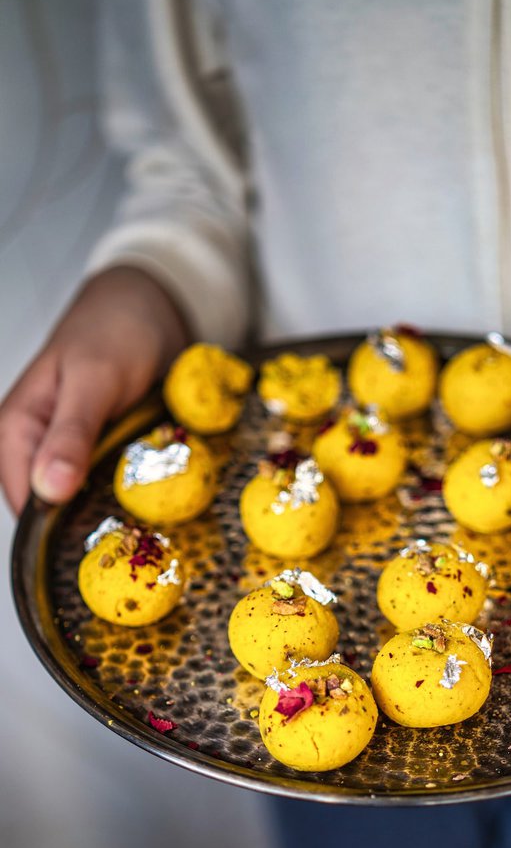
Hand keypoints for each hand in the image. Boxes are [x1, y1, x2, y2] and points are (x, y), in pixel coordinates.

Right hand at [0, 266, 189, 514]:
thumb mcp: (95, 380)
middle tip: (142, 535)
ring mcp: (69, 453)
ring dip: (118, 511)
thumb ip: (71, 435)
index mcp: (17, 432)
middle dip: (96, 526)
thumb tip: (47, 490)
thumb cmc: (116, 330)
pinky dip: (132, 493)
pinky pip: (110, 487)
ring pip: (86, 503)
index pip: (28, 509)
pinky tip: (156, 497)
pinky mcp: (100, 453)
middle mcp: (36, 448)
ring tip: (153, 516)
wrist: (151, 303)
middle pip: (56, 513)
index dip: (64, 534)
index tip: (111, 543)